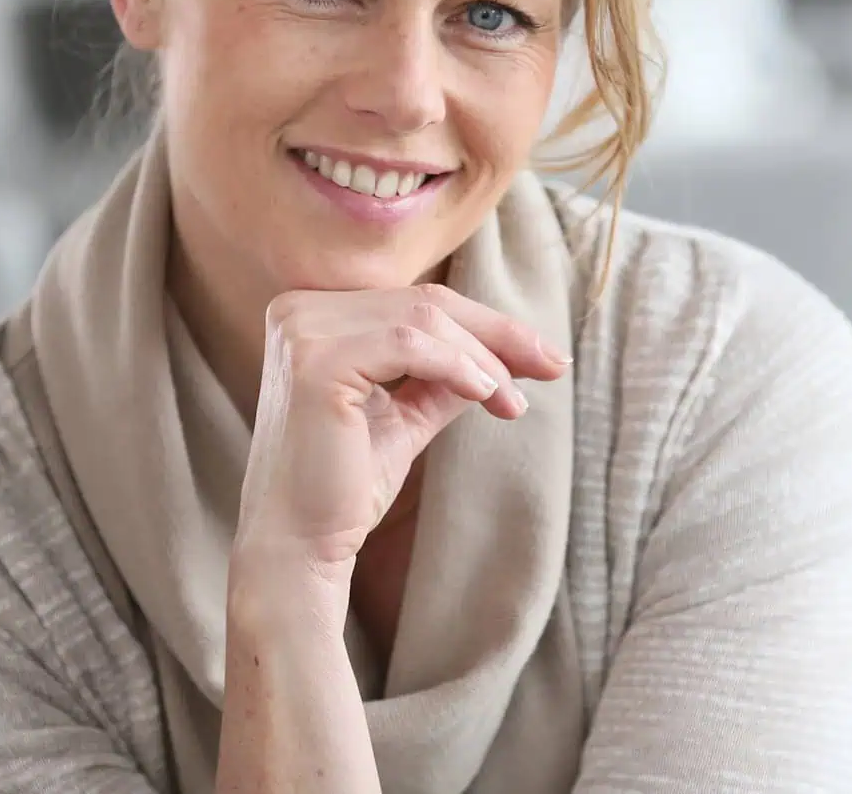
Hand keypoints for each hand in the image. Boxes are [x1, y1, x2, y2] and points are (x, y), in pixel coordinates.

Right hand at [230, 284, 567, 579]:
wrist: (298, 550)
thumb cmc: (345, 488)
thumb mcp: (407, 415)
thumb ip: (448, 376)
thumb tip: (519, 352)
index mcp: (314, 315)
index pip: (415, 302)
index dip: (487, 325)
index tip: (544, 356)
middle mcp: (299, 310)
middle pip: (425, 302)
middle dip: (498, 335)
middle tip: (553, 366)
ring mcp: (302, 332)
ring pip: (423, 318)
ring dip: (484, 358)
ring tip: (513, 401)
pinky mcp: (314, 362)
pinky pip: (407, 343)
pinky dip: (457, 366)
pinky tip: (486, 395)